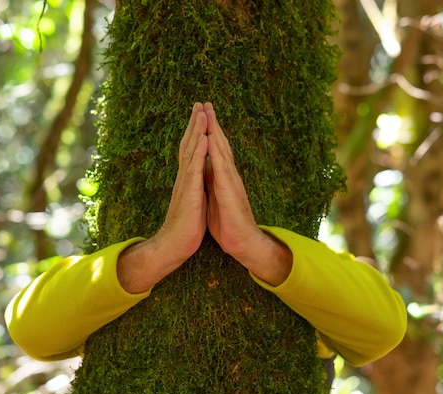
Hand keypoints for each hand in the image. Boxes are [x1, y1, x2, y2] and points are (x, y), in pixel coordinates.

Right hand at [157, 102, 208, 260]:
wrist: (175, 244)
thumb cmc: (185, 225)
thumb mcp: (192, 200)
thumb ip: (194, 185)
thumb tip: (198, 175)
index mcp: (187, 179)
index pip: (191, 150)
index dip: (195, 132)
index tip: (200, 114)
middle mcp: (184, 177)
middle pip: (189, 144)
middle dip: (195, 124)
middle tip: (199, 103)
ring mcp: (186, 184)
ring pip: (191, 152)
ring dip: (197, 131)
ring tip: (202, 113)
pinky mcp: (190, 193)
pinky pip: (195, 169)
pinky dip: (200, 152)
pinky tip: (205, 139)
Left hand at [204, 103, 291, 285]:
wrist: (241, 241)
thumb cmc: (227, 223)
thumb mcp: (214, 197)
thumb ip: (210, 182)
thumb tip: (204, 171)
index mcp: (222, 177)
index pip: (215, 149)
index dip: (208, 131)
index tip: (202, 115)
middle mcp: (228, 175)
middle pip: (220, 144)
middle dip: (212, 123)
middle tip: (206, 103)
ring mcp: (231, 181)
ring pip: (222, 150)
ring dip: (215, 131)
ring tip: (209, 113)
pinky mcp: (230, 191)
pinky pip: (222, 168)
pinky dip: (216, 153)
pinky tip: (211, 140)